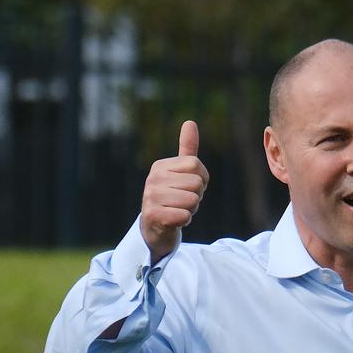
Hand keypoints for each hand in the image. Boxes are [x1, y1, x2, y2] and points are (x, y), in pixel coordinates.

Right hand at [141, 120, 208, 262]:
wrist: (156, 230)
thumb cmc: (173, 199)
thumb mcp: (181, 173)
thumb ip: (187, 149)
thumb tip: (190, 122)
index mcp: (160, 166)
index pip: (196, 165)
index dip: (201, 180)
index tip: (189, 188)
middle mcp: (152, 179)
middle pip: (196, 183)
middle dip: (196, 197)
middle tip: (182, 203)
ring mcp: (150, 197)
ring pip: (192, 200)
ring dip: (190, 210)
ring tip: (177, 211)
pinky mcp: (153, 216)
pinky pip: (185, 215)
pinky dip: (185, 221)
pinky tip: (174, 221)